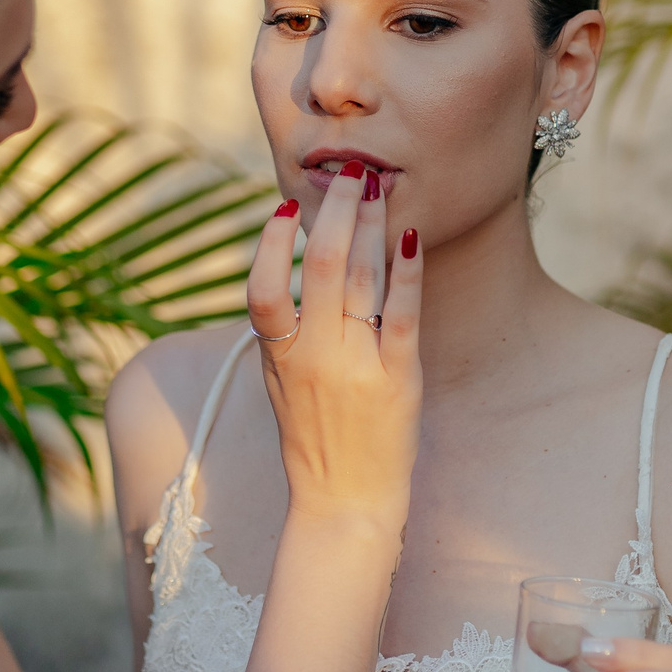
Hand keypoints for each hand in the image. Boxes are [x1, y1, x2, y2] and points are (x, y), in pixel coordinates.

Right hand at [245, 163, 420, 533]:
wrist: (344, 501)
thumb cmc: (313, 439)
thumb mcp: (280, 382)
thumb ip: (282, 330)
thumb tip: (284, 266)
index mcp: (279, 357)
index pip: (262, 289)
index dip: (271, 242)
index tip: (287, 206)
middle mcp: (315, 356)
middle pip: (320, 265)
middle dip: (336, 209)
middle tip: (349, 169)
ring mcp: (357, 365)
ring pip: (361, 279)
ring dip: (370, 226)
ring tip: (376, 188)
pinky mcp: (398, 377)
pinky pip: (403, 313)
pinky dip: (407, 271)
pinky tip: (409, 237)